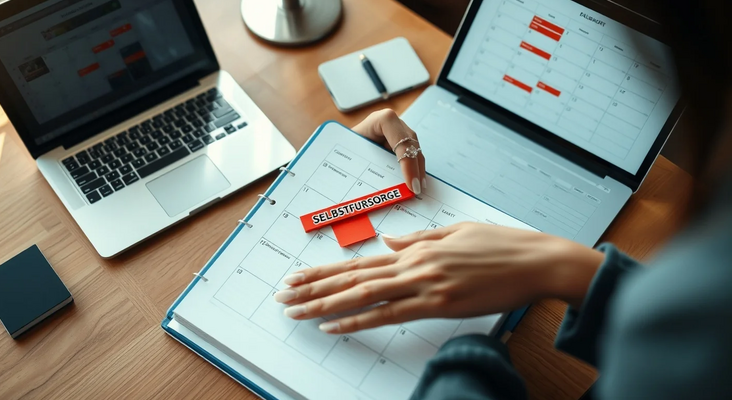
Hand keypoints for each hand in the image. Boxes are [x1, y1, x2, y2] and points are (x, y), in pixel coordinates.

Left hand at [275, 223, 603, 333]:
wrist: (536, 260)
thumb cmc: (501, 246)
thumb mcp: (455, 233)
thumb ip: (419, 240)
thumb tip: (390, 244)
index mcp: (417, 249)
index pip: (361, 262)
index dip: (325, 270)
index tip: (300, 276)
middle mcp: (414, 265)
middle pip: (353, 278)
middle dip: (314, 287)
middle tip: (284, 296)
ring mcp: (425, 284)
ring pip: (364, 295)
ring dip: (326, 304)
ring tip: (298, 311)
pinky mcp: (440, 304)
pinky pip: (391, 315)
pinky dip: (360, 320)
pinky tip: (336, 326)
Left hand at [352, 109, 425, 193]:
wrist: (345, 138)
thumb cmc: (345, 143)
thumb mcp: (351, 149)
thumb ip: (362, 162)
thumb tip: (372, 186)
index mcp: (382, 120)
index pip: (401, 140)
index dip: (407, 162)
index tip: (409, 183)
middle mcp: (394, 123)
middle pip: (411, 146)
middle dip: (416, 169)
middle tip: (416, 189)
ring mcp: (400, 130)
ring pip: (415, 150)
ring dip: (418, 170)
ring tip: (418, 188)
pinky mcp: (401, 139)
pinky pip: (412, 153)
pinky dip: (415, 168)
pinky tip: (416, 181)